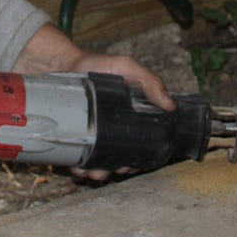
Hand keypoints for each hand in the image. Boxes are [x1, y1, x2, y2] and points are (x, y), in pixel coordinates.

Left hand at [11, 24, 174, 179]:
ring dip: (95, 173)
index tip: (131, 165)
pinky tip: (75, 167)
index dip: (138, 161)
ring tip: (90, 172)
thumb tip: (170, 105)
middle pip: (117, 160)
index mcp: (130, 121)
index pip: (140, 148)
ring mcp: (93, 136)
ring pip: (97, 164)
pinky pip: (77, 159)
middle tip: (108, 169)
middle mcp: (112, 131)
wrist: (65, 63)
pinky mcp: (75, 136)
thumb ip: (149, 81)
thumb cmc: (99, 65)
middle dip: (114, 170)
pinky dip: (77, 167)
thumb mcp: (127, 68)